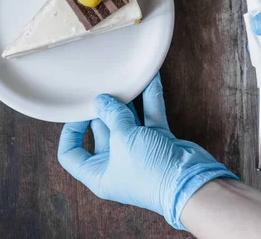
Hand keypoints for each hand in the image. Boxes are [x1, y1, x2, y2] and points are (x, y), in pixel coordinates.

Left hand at [58, 73, 236, 228]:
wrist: (190, 182)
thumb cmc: (151, 171)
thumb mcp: (124, 139)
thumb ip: (112, 116)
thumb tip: (102, 100)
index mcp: (99, 173)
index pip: (72, 154)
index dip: (70, 132)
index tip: (79, 111)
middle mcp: (117, 162)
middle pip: (102, 131)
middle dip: (102, 108)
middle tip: (102, 86)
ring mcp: (138, 151)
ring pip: (128, 120)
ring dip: (127, 99)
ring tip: (123, 78)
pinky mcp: (158, 141)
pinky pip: (150, 115)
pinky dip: (150, 97)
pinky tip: (150, 78)